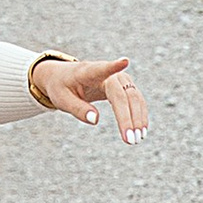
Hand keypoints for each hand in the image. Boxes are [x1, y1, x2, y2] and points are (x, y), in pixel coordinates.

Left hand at [34, 53, 148, 140]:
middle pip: (122, 95)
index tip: (125, 61)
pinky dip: (139, 115)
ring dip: (138, 118)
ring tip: (137, 139)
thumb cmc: (61, 87)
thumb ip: (77, 108)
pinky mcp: (124, 87)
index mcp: (88, 72)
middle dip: (127, 118)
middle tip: (130, 140)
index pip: (102, 69)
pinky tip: (141, 131)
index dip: (113, 66)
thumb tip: (95, 120)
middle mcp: (108, 74)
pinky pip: (136, 100)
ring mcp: (119, 79)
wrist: (64, 76)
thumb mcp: (62, 99)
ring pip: (134, 97)